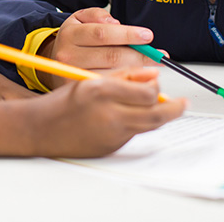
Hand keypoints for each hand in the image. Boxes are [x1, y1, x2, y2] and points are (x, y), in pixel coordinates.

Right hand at [0, 68, 185, 157]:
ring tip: (161, 106)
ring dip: (157, 115)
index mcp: (102, 91)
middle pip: (155, 114)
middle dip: (174, 109)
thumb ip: (124, 75)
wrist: (40, 129)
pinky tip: (130, 115)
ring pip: (147, 125)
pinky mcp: (110, 148)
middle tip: (183, 103)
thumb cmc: (63, 101)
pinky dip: (137, 123)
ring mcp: (110, 135)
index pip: (146, 91)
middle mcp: (108, 114)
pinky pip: (132, 134)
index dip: (158, 87)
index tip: (162, 81)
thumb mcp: (92, 79)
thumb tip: (153, 75)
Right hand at [38, 7, 157, 88]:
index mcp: (70, 35)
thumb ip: (96, 14)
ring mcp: (73, 76)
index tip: (148, 36)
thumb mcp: (79, 19)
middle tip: (159, 56)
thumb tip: (115, 22)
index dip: (128, 35)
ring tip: (155, 68)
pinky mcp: (79, 92)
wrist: (52, 63)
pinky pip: (108, 89)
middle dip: (140, 56)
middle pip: (111, 56)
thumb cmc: (73, 40)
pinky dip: (127, 85)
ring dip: (138, 72)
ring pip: (112, 75)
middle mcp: (69, 57)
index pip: (103, 34)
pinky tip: (140, 82)